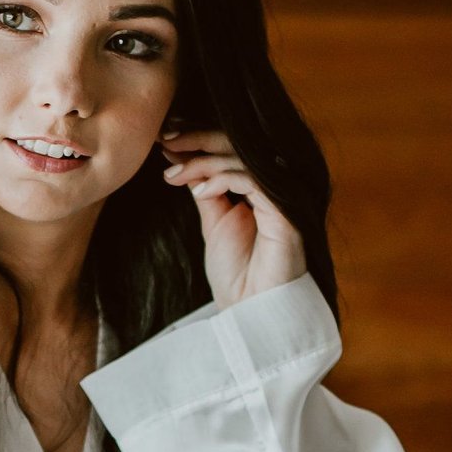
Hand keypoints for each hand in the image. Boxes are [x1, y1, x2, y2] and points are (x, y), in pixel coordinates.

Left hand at [159, 126, 306, 309]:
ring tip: (173, 175)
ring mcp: (281, 199)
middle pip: (240, 145)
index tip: (166, 141)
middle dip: (199, 140)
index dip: (200, 140)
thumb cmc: (236, 275)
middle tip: (166, 142)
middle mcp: (273, 189)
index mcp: (259, 189)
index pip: (233, 149)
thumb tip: (185, 158)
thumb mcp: (214, 223)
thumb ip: (207, 190)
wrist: (249, 312)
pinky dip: (223, 179)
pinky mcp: (285, 213)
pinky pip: (253, 181)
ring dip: (203, 162)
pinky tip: (200, 191)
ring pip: (244, 159)